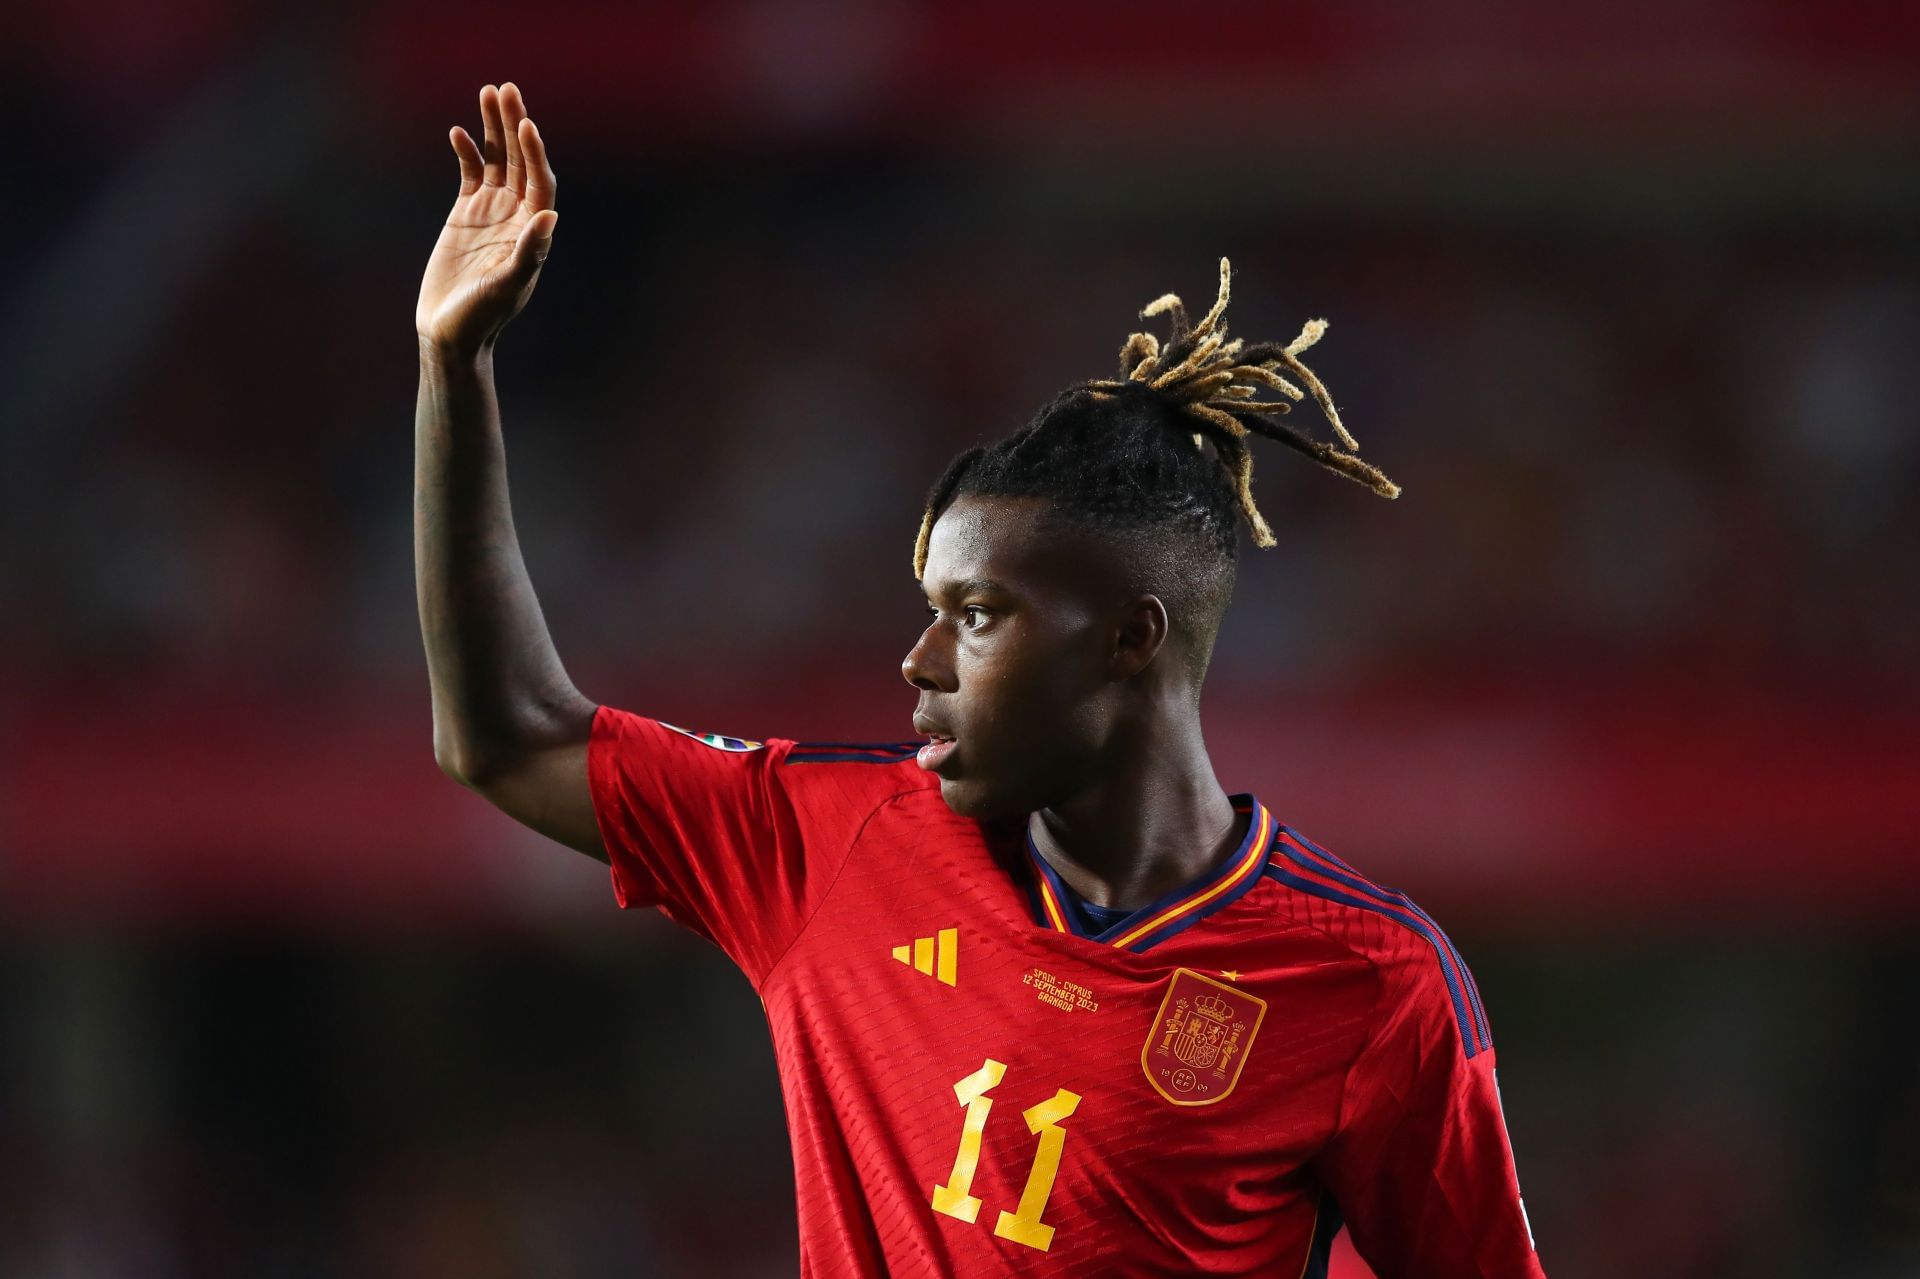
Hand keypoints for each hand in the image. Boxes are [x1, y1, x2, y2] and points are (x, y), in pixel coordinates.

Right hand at [416, 83, 557, 358]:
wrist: (452, 332)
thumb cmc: (482, 316)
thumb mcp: (506, 285)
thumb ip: (530, 252)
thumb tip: (550, 217)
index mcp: (533, 232)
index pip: (540, 181)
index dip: (535, 152)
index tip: (525, 124)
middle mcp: (517, 217)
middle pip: (520, 161)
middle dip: (514, 125)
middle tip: (506, 89)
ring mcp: (491, 213)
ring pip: (496, 161)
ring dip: (493, 129)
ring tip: (487, 92)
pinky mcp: (465, 215)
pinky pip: (470, 174)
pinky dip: (467, 152)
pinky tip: (459, 132)